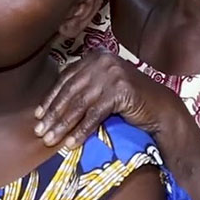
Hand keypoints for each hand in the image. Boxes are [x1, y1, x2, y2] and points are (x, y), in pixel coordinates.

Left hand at [34, 51, 192, 148]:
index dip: (50, 99)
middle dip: (53, 114)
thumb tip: (50, 105)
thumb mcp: (104, 88)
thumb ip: (84, 87)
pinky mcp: (121, 90)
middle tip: (40, 133)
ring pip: (79, 104)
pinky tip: (71, 143)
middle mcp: (103, 60)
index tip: (38, 116)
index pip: (66, 78)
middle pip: (71, 91)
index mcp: (96, 56)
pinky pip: (94, 114)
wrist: (161, 110)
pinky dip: (81, 131)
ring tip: (51, 140)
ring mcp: (113, 74)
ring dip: (63, 125)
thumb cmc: (130, 101)